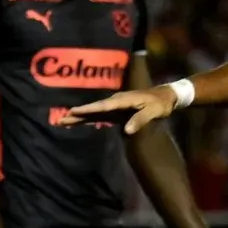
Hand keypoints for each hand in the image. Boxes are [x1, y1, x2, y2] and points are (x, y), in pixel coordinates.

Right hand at [59, 86, 176, 133]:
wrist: (167, 96)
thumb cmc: (160, 103)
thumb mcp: (153, 111)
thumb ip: (140, 120)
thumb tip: (126, 131)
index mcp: (123, 100)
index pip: (102, 106)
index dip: (87, 110)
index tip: (72, 111)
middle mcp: (116, 101)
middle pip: (94, 109)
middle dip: (77, 114)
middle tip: (60, 119)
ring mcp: (116, 106)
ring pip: (95, 112)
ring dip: (81, 117)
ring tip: (64, 121)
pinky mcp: (118, 111)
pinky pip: (101, 115)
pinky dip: (90, 118)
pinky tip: (81, 123)